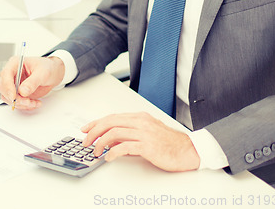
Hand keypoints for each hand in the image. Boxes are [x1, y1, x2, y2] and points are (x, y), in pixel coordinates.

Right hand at [0, 56, 64, 109]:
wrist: (53, 73)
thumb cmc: (48, 67)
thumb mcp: (43, 72)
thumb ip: (33, 81)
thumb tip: (23, 91)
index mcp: (16, 63)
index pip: (5, 74)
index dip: (7, 86)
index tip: (14, 96)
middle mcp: (12, 74)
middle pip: (3, 88)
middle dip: (15, 97)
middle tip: (27, 101)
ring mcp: (14, 84)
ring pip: (8, 97)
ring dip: (20, 104)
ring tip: (34, 102)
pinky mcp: (17, 93)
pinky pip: (16, 103)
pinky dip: (25, 106)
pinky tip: (34, 103)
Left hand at [81, 112, 199, 171]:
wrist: (188, 150)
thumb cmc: (169, 143)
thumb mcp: (147, 133)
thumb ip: (129, 134)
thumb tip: (110, 140)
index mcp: (140, 117)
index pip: (112, 116)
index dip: (96, 122)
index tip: (86, 129)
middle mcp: (140, 122)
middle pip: (110, 122)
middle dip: (94, 131)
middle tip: (86, 141)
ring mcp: (144, 133)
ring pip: (114, 133)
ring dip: (101, 143)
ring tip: (95, 151)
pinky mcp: (147, 146)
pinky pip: (124, 147)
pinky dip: (113, 152)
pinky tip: (109, 157)